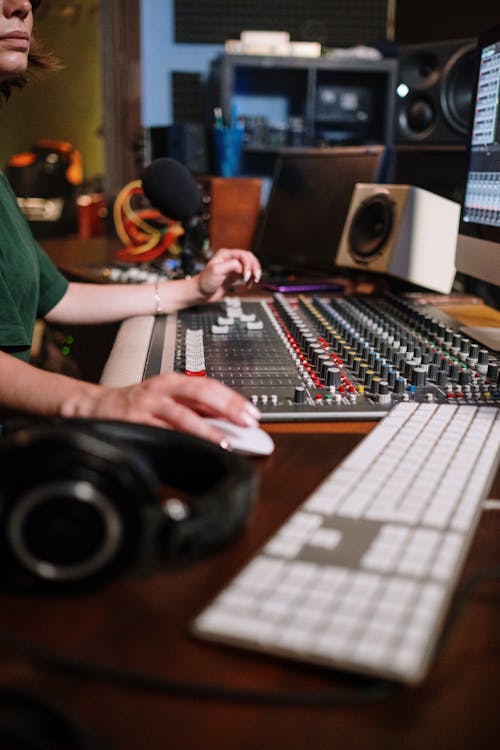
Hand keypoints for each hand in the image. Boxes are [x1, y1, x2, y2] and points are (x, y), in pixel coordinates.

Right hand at [60, 372, 260, 444]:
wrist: (93, 407)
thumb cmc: (135, 405)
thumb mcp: (166, 399)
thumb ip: (194, 408)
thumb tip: (227, 421)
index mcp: (173, 382)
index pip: (210, 385)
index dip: (233, 398)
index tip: (253, 412)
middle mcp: (162, 389)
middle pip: (201, 392)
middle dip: (227, 407)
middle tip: (247, 421)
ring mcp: (148, 405)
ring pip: (182, 414)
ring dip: (206, 429)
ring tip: (225, 441)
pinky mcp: (135, 422)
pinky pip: (161, 431)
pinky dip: (179, 440)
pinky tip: (192, 448)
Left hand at [196, 249, 261, 301]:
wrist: (201, 293)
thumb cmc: (205, 281)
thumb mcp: (217, 270)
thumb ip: (231, 265)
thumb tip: (242, 267)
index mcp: (226, 254)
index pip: (243, 255)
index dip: (248, 265)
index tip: (246, 276)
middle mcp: (231, 259)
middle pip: (249, 258)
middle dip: (254, 267)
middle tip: (255, 277)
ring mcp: (233, 268)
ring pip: (250, 266)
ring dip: (254, 273)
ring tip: (253, 280)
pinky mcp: (235, 276)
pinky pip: (248, 274)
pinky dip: (251, 279)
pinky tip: (248, 284)